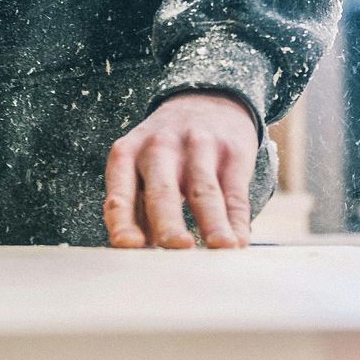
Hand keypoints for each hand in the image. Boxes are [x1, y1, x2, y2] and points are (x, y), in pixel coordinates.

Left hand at [103, 92, 256, 248]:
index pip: (121, 192)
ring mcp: (198, 148)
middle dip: (169, 222)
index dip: (124, 219)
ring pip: (203, 191)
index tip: (130, 246)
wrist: (206, 99)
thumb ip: (138, 211)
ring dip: (213, 222)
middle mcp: (160, 148)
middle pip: (162, 191)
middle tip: (176, 248)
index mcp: (127, 154)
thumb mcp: (140, 168)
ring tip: (221, 248)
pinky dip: (237, 220)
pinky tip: (239, 242)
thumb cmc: (165, 151)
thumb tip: (143, 259)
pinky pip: (234, 192)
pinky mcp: (232, 153)